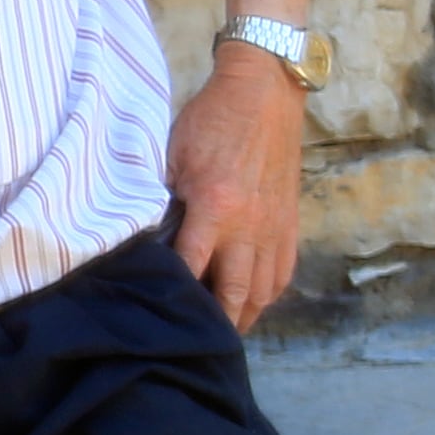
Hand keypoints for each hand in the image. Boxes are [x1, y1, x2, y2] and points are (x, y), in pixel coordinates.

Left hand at [166, 45, 307, 328]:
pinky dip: (267, 293)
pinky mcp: (290, 220)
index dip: (175, 293)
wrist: (265, 91)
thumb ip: (161, 197)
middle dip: (215, 322)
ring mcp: (274, 225)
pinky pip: (282, 271)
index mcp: (216, 206)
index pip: (191, 266)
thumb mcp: (173, 154)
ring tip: (221, 334)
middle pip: (233, 292)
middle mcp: (250, 224)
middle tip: (192, 343)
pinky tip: (251, 303)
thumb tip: (145, 235)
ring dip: (242, 315)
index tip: (157, 312)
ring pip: (262, 289)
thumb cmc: (211, 119)